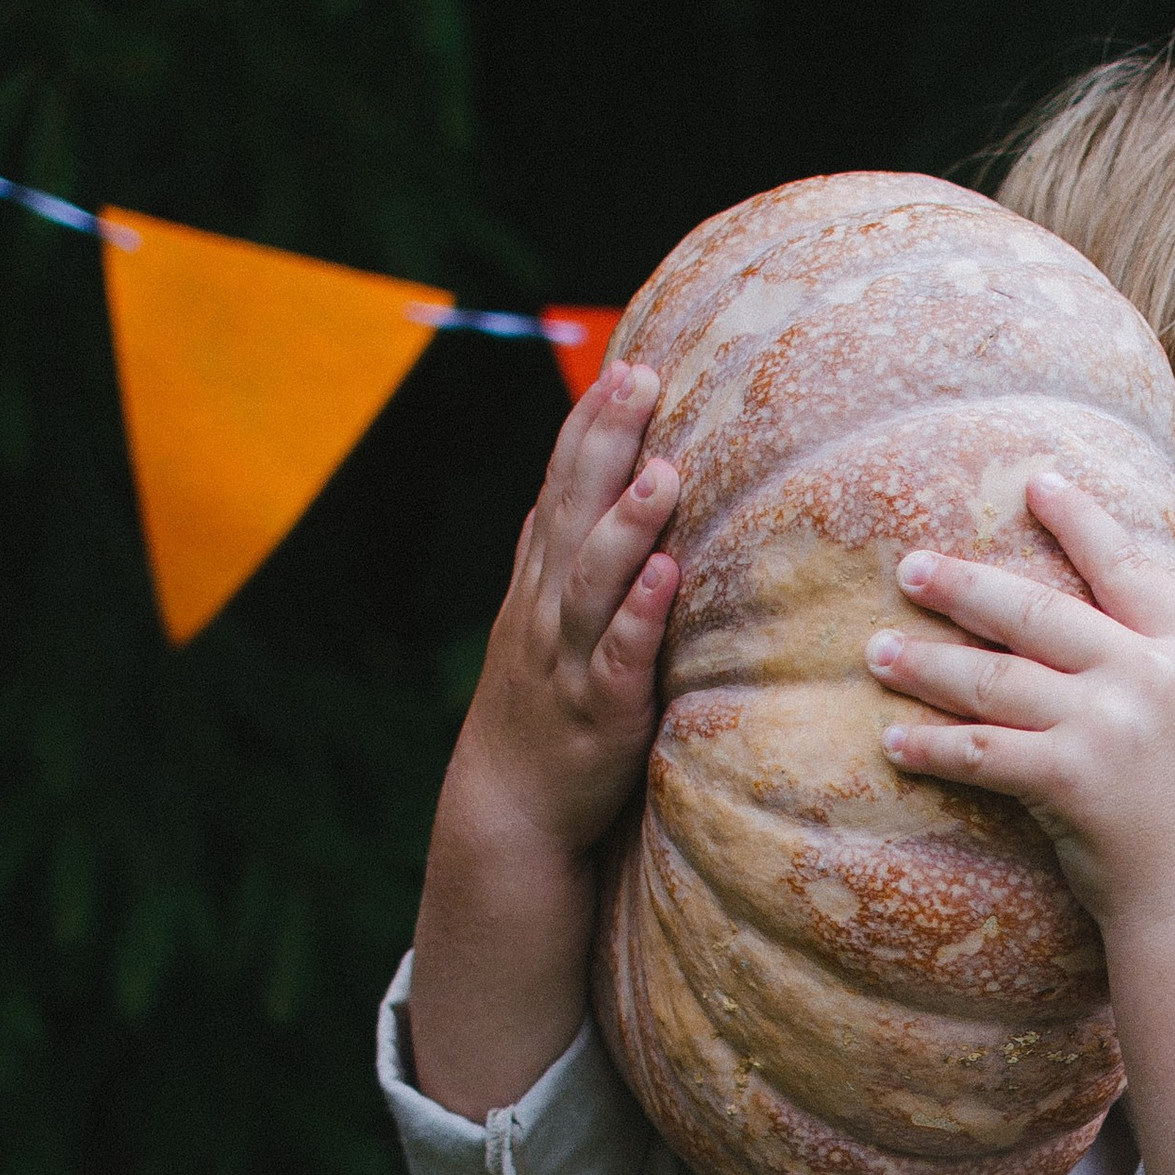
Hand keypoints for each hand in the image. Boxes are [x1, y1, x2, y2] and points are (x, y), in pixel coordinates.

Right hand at [452, 364, 681, 861]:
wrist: (509, 808)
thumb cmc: (540, 712)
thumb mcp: (540, 624)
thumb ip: (553, 560)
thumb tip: (557, 493)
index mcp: (541, 582)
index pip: (562, 486)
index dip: (590, 426)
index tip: (627, 366)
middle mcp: (548, 609)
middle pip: (574, 511)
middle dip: (605, 444)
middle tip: (642, 379)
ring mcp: (569, 659)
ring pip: (593, 579)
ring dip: (626, 523)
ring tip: (665, 472)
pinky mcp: (598, 712)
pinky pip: (618, 658)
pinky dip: (638, 616)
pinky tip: (664, 577)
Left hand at [866, 474, 1174, 938]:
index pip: (1127, 566)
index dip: (1079, 520)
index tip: (1035, 483)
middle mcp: (1148, 676)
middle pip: (1038, 610)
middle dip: (965, 585)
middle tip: (909, 567)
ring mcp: (1106, 725)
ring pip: (997, 677)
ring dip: (929, 663)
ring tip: (878, 651)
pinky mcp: (1068, 778)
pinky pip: (984, 751)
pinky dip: (935, 747)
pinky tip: (895, 740)